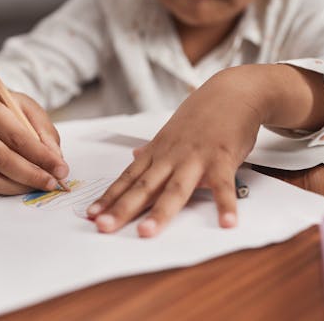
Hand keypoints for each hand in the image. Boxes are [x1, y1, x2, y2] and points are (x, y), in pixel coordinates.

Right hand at [0, 86, 68, 194]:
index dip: (42, 156)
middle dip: (33, 175)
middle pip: (3, 160)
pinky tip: (29, 186)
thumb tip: (56, 161)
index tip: (61, 169)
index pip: (18, 138)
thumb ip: (46, 135)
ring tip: (44, 184)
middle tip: (53, 182)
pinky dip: (13, 189)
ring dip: (24, 185)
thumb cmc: (15, 112)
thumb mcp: (34, 113)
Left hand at [87, 68, 264, 237]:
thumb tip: (134, 157)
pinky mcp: (222, 159)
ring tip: (146, 232)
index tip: (91, 215)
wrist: (232, 91)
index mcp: (159, 152)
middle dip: (122, 208)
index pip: (128, 178)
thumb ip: (153, 150)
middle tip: (103, 227)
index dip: (109, 197)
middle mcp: (172, 156)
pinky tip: (226, 224)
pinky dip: (225, 205)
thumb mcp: (171, 132)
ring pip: (176, 188)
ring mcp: (196, 157)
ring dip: (161, 211)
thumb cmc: (202, 114)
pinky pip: (223, 186)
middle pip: (144, 186)